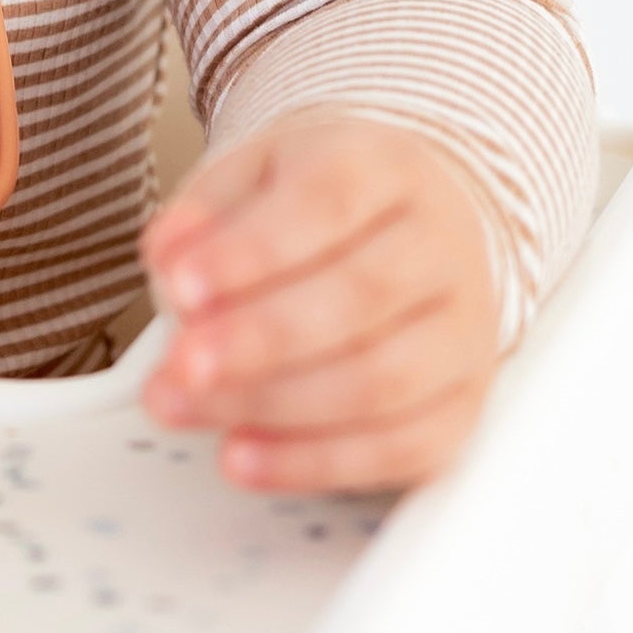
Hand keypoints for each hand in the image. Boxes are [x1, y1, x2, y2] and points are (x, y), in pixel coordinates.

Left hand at [139, 112, 503, 492]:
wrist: (406, 225)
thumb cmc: (317, 204)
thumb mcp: (251, 176)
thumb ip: (204, 212)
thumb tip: (168, 254)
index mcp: (385, 169)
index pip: (326, 204)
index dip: (251, 253)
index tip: (180, 287)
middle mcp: (440, 247)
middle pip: (360, 299)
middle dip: (257, 340)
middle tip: (180, 363)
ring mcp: (465, 330)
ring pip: (384, 381)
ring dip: (274, 406)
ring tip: (188, 405)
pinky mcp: (464, 402)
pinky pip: (404, 448)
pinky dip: (317, 463)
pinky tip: (244, 455)